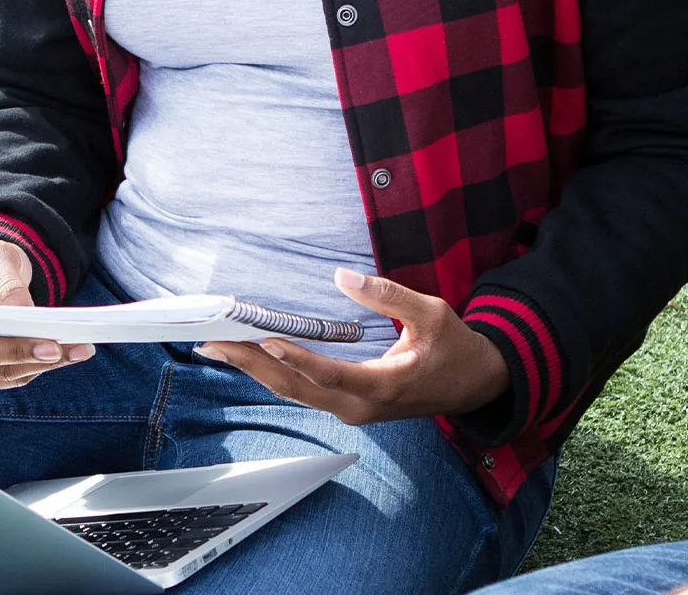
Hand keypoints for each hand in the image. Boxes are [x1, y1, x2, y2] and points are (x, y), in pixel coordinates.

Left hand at [195, 268, 507, 424]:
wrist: (475, 385)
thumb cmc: (455, 348)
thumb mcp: (431, 313)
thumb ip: (388, 296)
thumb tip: (342, 277)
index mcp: (383, 386)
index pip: (330, 374)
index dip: (298, 359)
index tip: (266, 341)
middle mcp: (360, 405)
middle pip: (296, 387)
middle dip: (252, 365)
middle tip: (213, 342)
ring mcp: (352, 409)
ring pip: (294, 392)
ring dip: (254, 370)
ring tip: (217, 349)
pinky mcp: (348, 404)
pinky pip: (303, 391)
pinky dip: (273, 373)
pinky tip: (250, 358)